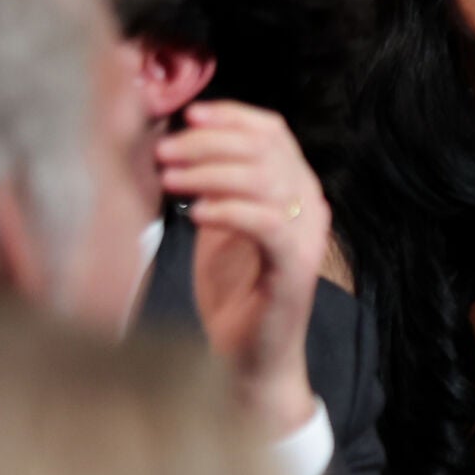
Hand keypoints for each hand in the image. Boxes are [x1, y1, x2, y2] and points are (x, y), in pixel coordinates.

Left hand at [158, 102, 327, 437]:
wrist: (250, 359)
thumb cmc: (233, 291)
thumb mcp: (219, 224)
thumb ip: (215, 184)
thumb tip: (178, 140)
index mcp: (295, 188)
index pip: (273, 131)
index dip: (231, 116)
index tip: (187, 116)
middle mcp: (310, 204)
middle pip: (266, 149)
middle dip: (209, 144)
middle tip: (164, 154)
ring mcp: (307, 236)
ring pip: (265, 180)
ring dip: (210, 173)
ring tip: (170, 181)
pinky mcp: (295, 267)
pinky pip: (267, 223)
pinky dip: (230, 211)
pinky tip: (196, 214)